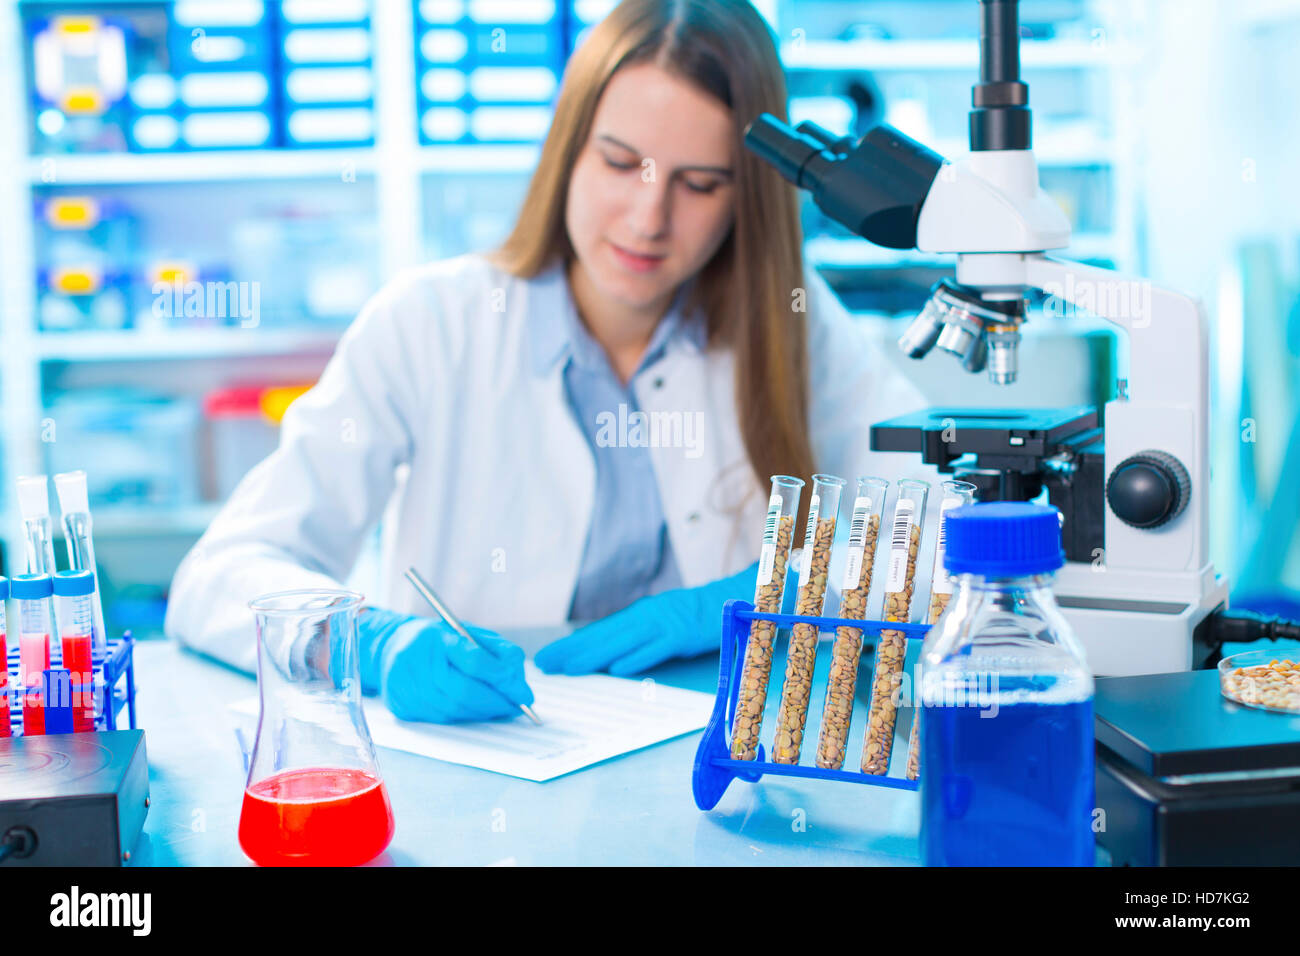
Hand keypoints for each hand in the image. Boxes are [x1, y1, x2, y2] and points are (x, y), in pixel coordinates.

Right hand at [358, 608, 532, 722]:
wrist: (391, 648)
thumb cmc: (439, 641)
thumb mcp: (469, 633)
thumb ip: (498, 651)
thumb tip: (518, 683)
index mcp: (437, 637)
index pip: (475, 660)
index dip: (503, 680)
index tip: (524, 693)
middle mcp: (418, 661)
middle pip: (464, 691)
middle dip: (497, 703)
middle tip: (519, 707)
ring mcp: (406, 686)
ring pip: (455, 709)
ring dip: (484, 713)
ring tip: (503, 709)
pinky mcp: (403, 706)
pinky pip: (442, 718)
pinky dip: (466, 717)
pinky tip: (478, 712)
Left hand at [535, 563, 759, 675]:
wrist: (724, 601)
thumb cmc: (687, 617)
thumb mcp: (656, 623)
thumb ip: (632, 637)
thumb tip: (604, 656)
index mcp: (636, 616)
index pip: (597, 632)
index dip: (570, 645)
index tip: (547, 657)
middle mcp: (643, 618)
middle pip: (603, 637)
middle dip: (572, 651)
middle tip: (546, 664)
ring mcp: (661, 625)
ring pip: (622, 643)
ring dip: (595, 656)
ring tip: (571, 667)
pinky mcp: (680, 635)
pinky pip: (655, 649)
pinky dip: (637, 658)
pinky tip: (618, 668)